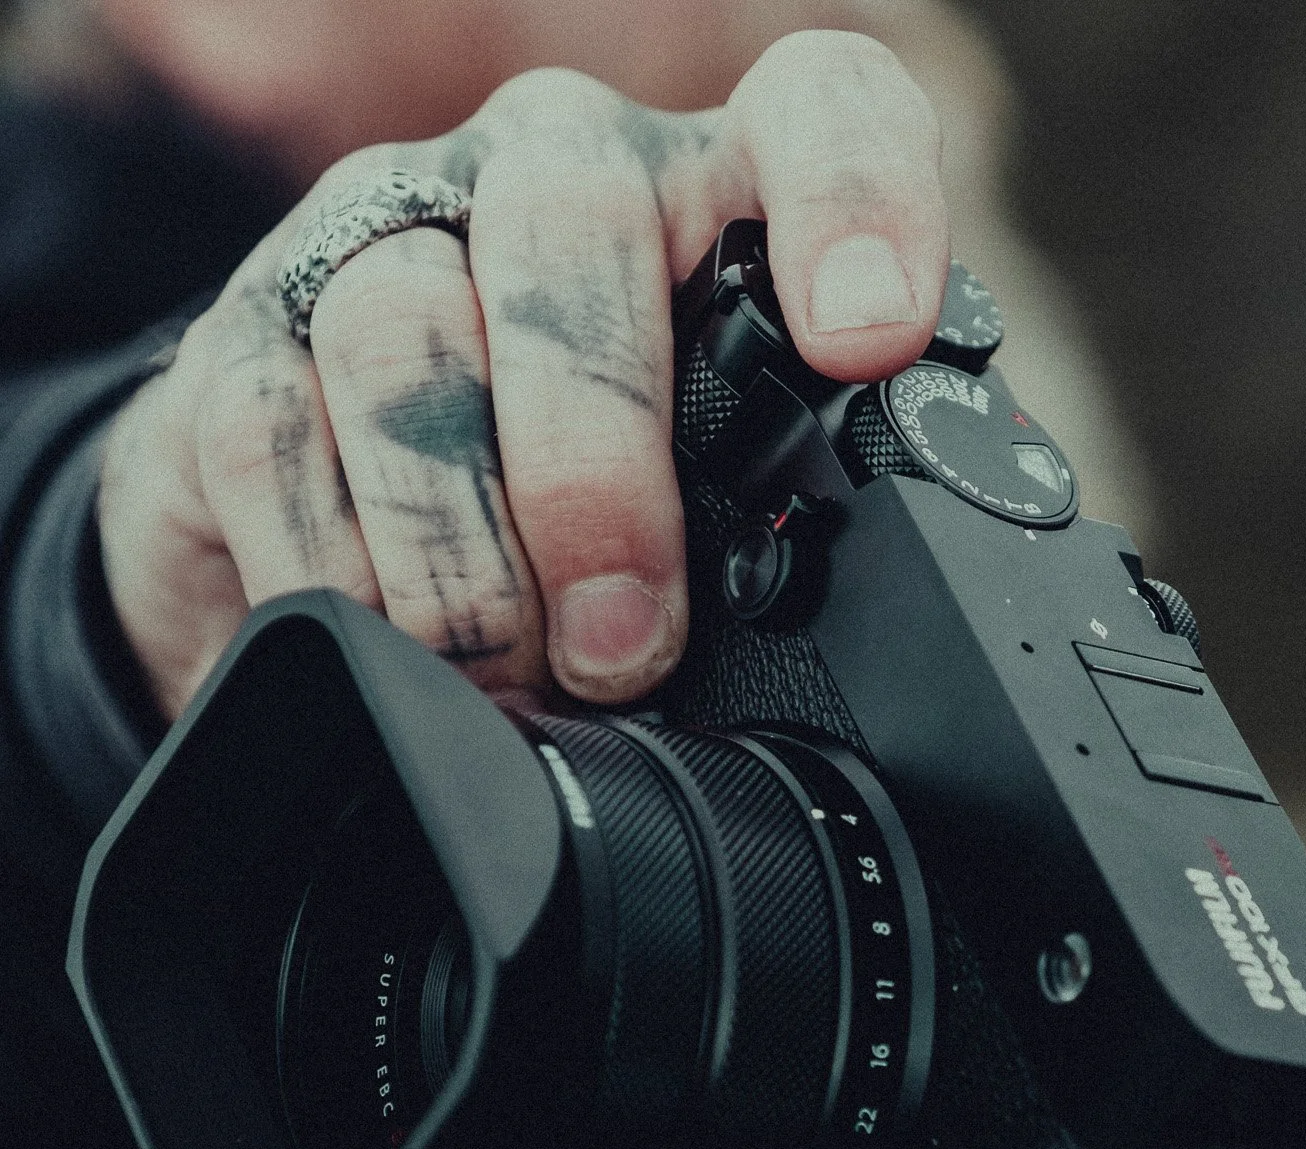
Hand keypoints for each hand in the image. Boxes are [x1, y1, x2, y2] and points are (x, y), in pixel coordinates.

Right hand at [98, 32, 948, 720]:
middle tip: (623, 642)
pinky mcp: (244, 334)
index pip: (814, 114)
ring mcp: (385, 236)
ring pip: (405, 336)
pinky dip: (336, 572)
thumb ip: (770, 528)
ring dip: (462, 547)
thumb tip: (821, 661)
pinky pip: (271, 435)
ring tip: (508, 679)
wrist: (360, 538)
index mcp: (712, 203)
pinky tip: (386, 650)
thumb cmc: (580, 533)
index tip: (863, 342)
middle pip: (572, 228)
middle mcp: (546, 177)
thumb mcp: (711, 525)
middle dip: (596, 469)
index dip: (851, 203)